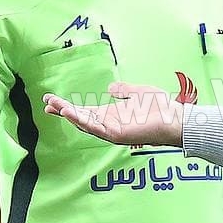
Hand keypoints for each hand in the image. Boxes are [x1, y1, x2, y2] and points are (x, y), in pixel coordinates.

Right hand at [43, 82, 182, 146]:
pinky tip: (70, 112)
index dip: (68, 107)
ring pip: (84, 123)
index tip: (52, 100)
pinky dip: (81, 120)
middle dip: (63, 111)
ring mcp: (111, 131)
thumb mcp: (138, 93)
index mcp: (111, 115)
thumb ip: (123, 90)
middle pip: (80, 118)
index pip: (84, 111)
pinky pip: (95, 128)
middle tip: (46, 102)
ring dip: (68, 114)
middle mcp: (108, 124)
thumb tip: (110, 88)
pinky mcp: (116, 134)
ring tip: (52, 106)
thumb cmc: (162, 108)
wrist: (176, 119)